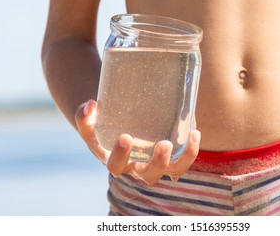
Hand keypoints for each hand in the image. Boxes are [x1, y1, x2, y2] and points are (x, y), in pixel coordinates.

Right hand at [75, 99, 200, 184]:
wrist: (118, 123)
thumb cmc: (102, 124)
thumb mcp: (89, 121)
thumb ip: (84, 115)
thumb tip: (91, 105)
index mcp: (116, 162)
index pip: (116, 166)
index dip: (120, 156)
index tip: (125, 137)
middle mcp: (137, 168)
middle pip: (149, 175)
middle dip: (158, 163)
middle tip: (162, 144)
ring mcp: (156, 163)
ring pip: (173, 171)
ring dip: (183, 159)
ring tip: (191, 137)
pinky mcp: (171, 155)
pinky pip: (183, 159)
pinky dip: (191, 150)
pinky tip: (195, 132)